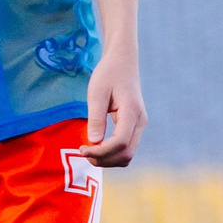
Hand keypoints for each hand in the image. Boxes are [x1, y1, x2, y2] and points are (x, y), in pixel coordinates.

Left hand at [82, 48, 145, 166]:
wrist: (122, 63)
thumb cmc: (108, 74)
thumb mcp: (97, 92)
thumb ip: (96, 117)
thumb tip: (93, 142)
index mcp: (132, 112)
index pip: (120, 143)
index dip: (101, 152)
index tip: (81, 149)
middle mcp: (140, 122)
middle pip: (126, 154)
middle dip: (104, 159)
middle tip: (82, 151)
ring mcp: (139, 126)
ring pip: (128, 155)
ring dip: (108, 159)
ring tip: (88, 150)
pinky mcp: (134, 127)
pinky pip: (126, 148)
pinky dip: (111, 154)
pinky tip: (96, 147)